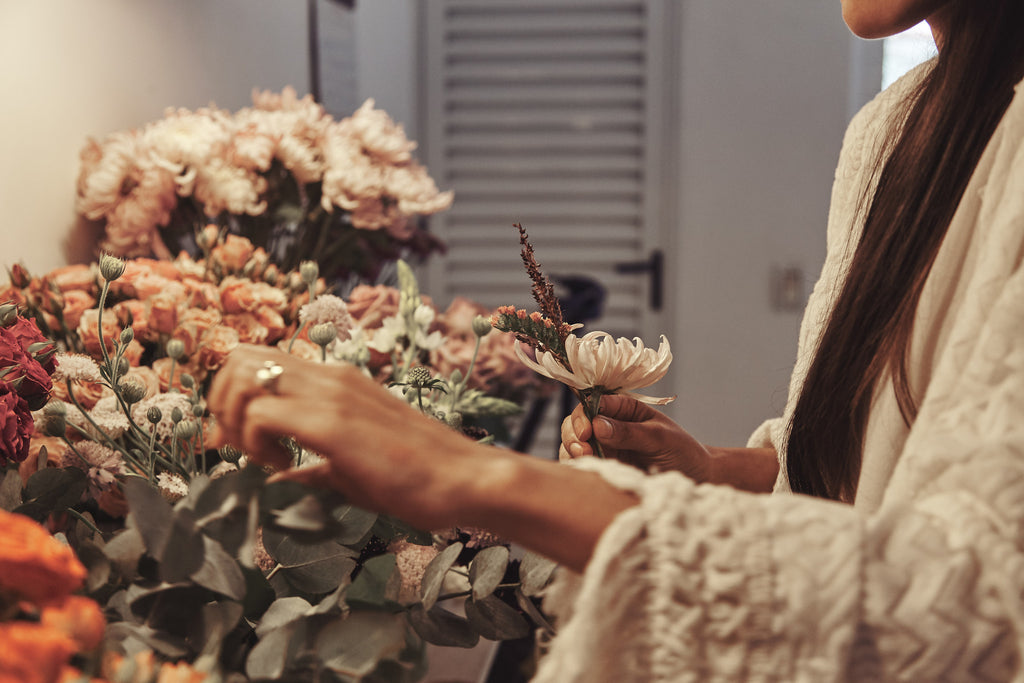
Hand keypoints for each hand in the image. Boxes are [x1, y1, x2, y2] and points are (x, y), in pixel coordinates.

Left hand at [206, 345, 486, 529]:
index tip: (240, 445)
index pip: (259, 362)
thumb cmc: (419, 478)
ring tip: (264, 459)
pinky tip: (284, 469)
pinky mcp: (333, 423)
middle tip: (240, 447)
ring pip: (243, 376)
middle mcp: (330, 375)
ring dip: (236, 421)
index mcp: (337, 381)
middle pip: (239, 357)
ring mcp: (332, 394)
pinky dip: (255, 444)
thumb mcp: (354, 467)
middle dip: (221, 403)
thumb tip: (278, 478)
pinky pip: (262, 414)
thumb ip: (313, 466)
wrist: (465, 479)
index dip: (232, 399)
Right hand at [559, 394, 711, 481]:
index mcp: (624, 409)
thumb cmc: (683, 452)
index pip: (593, 403)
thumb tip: (597, 425)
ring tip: (585, 461)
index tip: (586, 431)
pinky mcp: (603, 469)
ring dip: (572, 451)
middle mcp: (609, 426)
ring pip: (573, 444)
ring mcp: (604, 448)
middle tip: (582, 450)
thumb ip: (629, 432)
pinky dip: (576, 468)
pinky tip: (586, 473)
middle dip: (573, 434)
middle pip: (576, 422)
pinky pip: (580, 466)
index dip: (584, 415)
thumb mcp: (660, 438)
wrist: (697, 479)